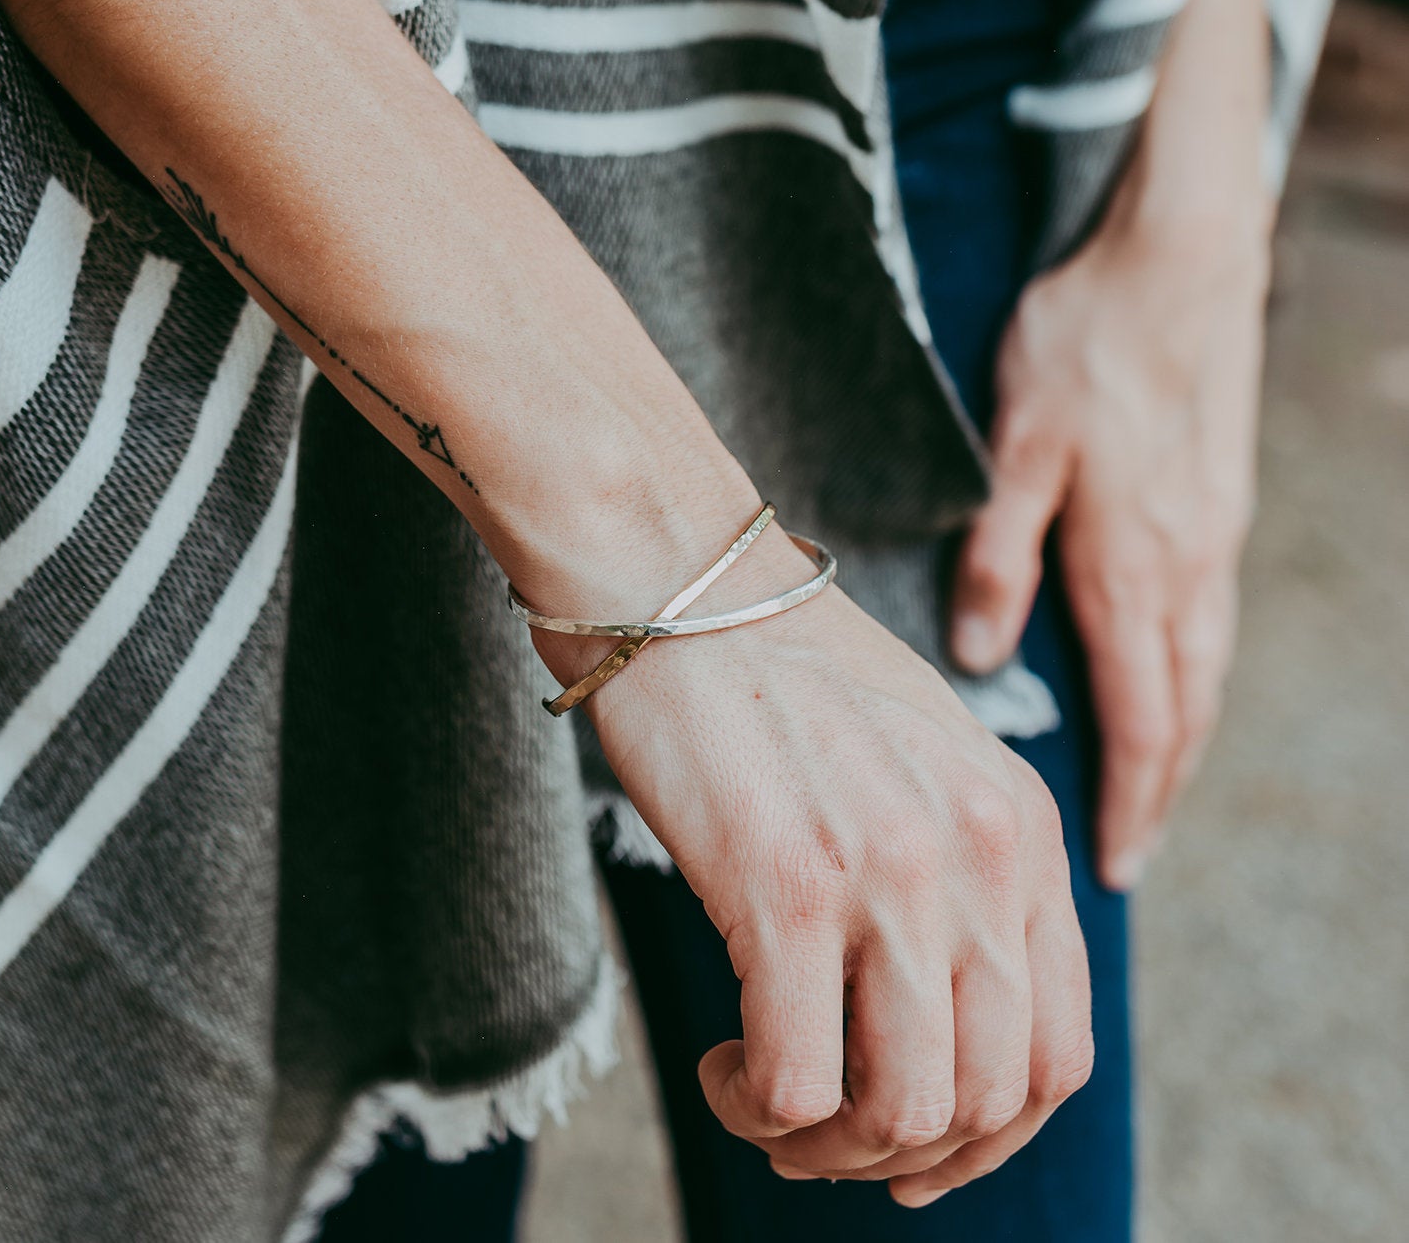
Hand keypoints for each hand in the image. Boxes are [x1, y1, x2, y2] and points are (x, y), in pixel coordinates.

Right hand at [534, 525, 1093, 1196]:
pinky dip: (759, 1109)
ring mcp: (890, 872)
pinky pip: (797, 1084)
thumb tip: (940, 1018)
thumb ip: (962, 868)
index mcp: (1024, 826)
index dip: (990, 1134)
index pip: (1061, 1050)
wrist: (681, 583)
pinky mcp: (785, 885)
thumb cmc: (781, 672)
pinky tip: (723, 1065)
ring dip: (831, 1151)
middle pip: (991, 1099)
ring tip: (769, 1108)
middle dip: (906, 1158)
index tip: (918, 1150)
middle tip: (827, 1141)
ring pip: (904, 1112)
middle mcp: (981, 854)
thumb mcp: (919, 757)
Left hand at [949, 182, 1271, 890]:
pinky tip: (1170, 679)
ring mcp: (1213, 535)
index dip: (1127, 797)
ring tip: (1151, 787)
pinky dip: (1192, 675)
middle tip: (1133, 851)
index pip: (1138, 715)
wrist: (1181, 257)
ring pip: (1204, 668)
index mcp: (1130, 562)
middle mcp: (1186, 565)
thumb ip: (999, 554)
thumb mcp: (1016, 445)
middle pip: (1182, 709)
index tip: (1116, 864)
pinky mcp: (1218, 502)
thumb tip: (980, 654)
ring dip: (1180, 739)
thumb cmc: (1087, 343)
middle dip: (1159, 789)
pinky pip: (1210, 619)